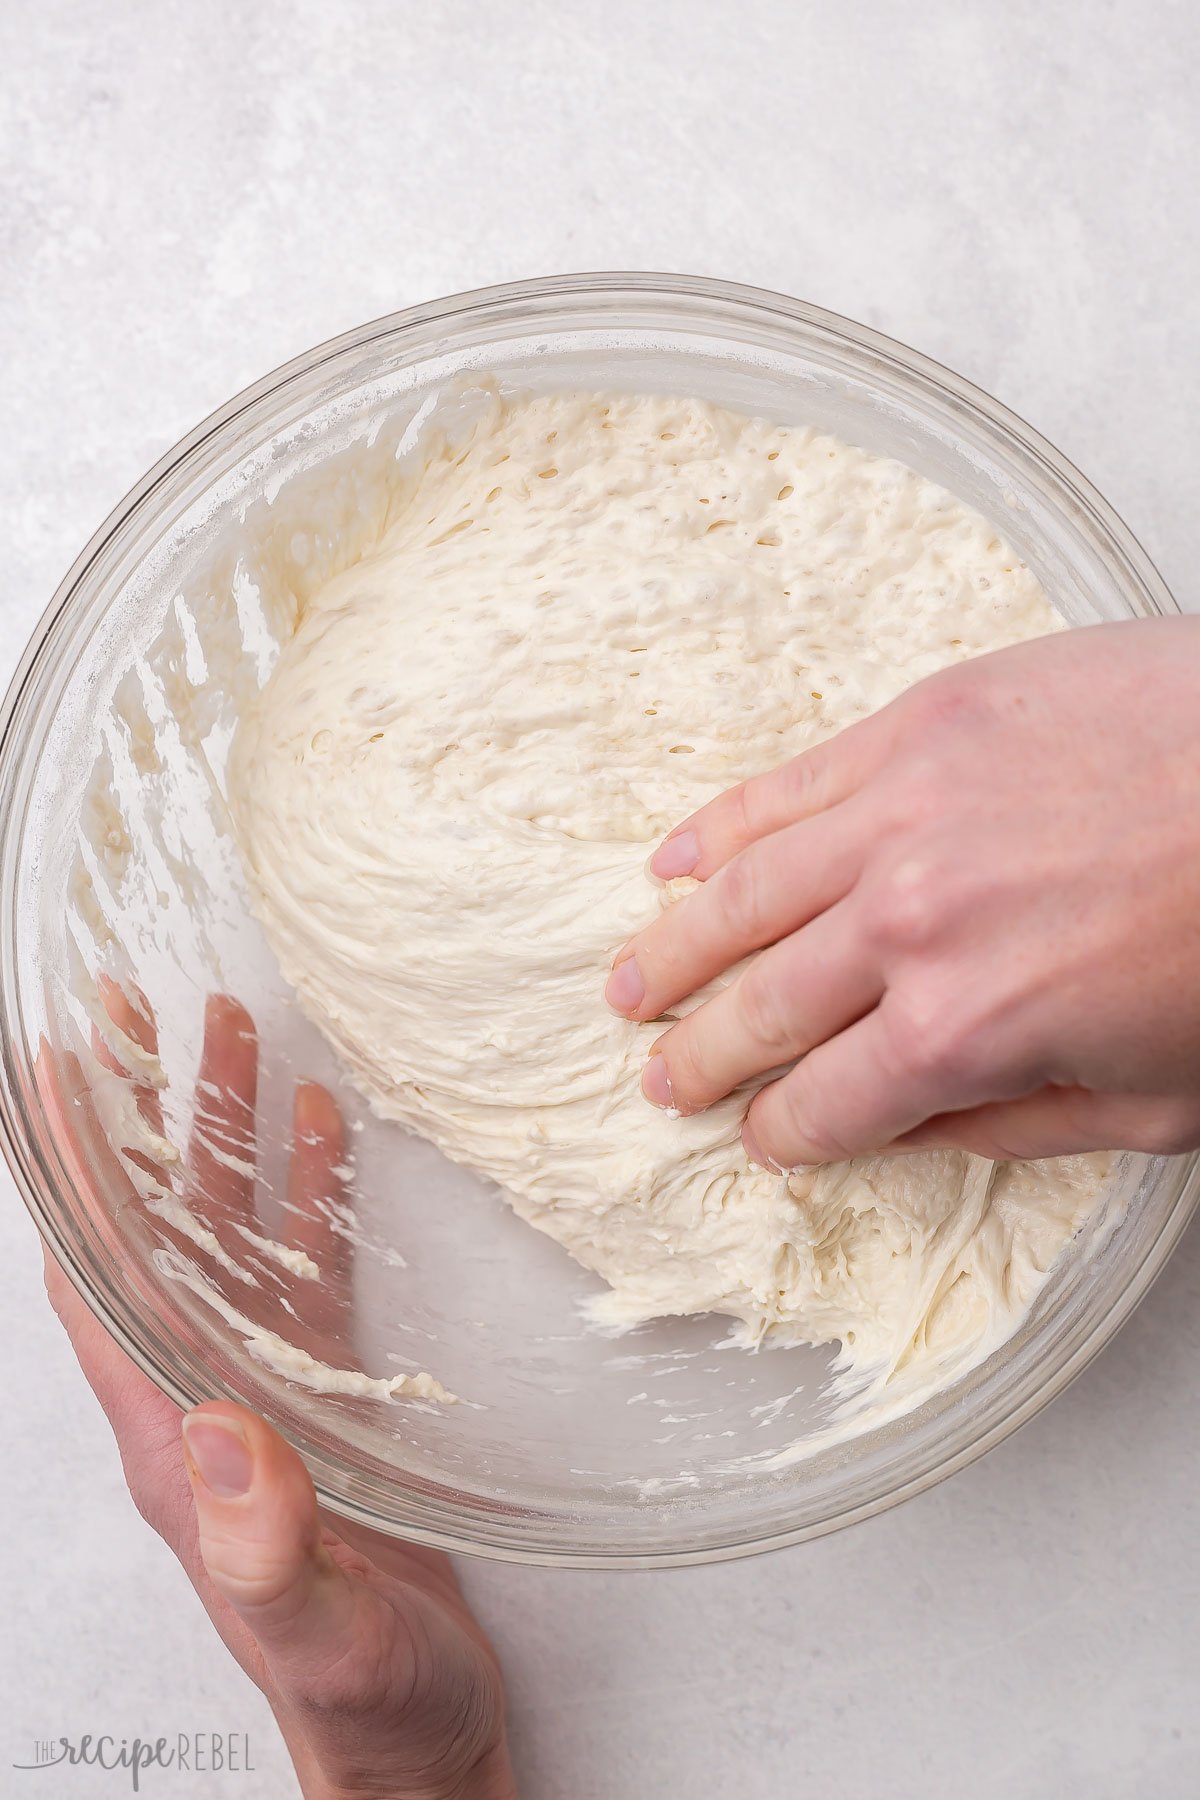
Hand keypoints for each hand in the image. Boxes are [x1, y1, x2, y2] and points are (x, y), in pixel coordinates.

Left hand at [40, 986, 513, 1799]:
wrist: (414, 1746)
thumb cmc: (359, 1702)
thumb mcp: (316, 1628)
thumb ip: (266, 1538)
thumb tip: (215, 1425)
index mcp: (173, 1442)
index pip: (95, 1277)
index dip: (69, 1174)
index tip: (53, 1072)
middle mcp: (200, 1397)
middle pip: (150, 1227)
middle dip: (137, 1117)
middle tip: (137, 1016)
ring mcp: (258, 1391)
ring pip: (222, 1232)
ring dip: (217, 1135)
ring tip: (226, 1040)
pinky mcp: (320, 1399)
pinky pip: (300, 1269)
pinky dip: (303, 1192)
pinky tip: (314, 1136)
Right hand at [606, 616, 1199, 1169]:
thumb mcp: (1165, 1098)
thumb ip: (1024, 1122)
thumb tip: (922, 1128)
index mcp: (966, 1029)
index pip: (829, 1104)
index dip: (782, 1133)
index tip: (762, 1139)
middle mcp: (909, 923)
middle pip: (763, 1006)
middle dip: (703, 1055)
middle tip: (659, 1076)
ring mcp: (905, 808)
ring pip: (745, 894)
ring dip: (676, 949)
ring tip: (628, 983)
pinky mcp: (924, 719)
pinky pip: (787, 785)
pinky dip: (719, 830)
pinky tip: (676, 862)